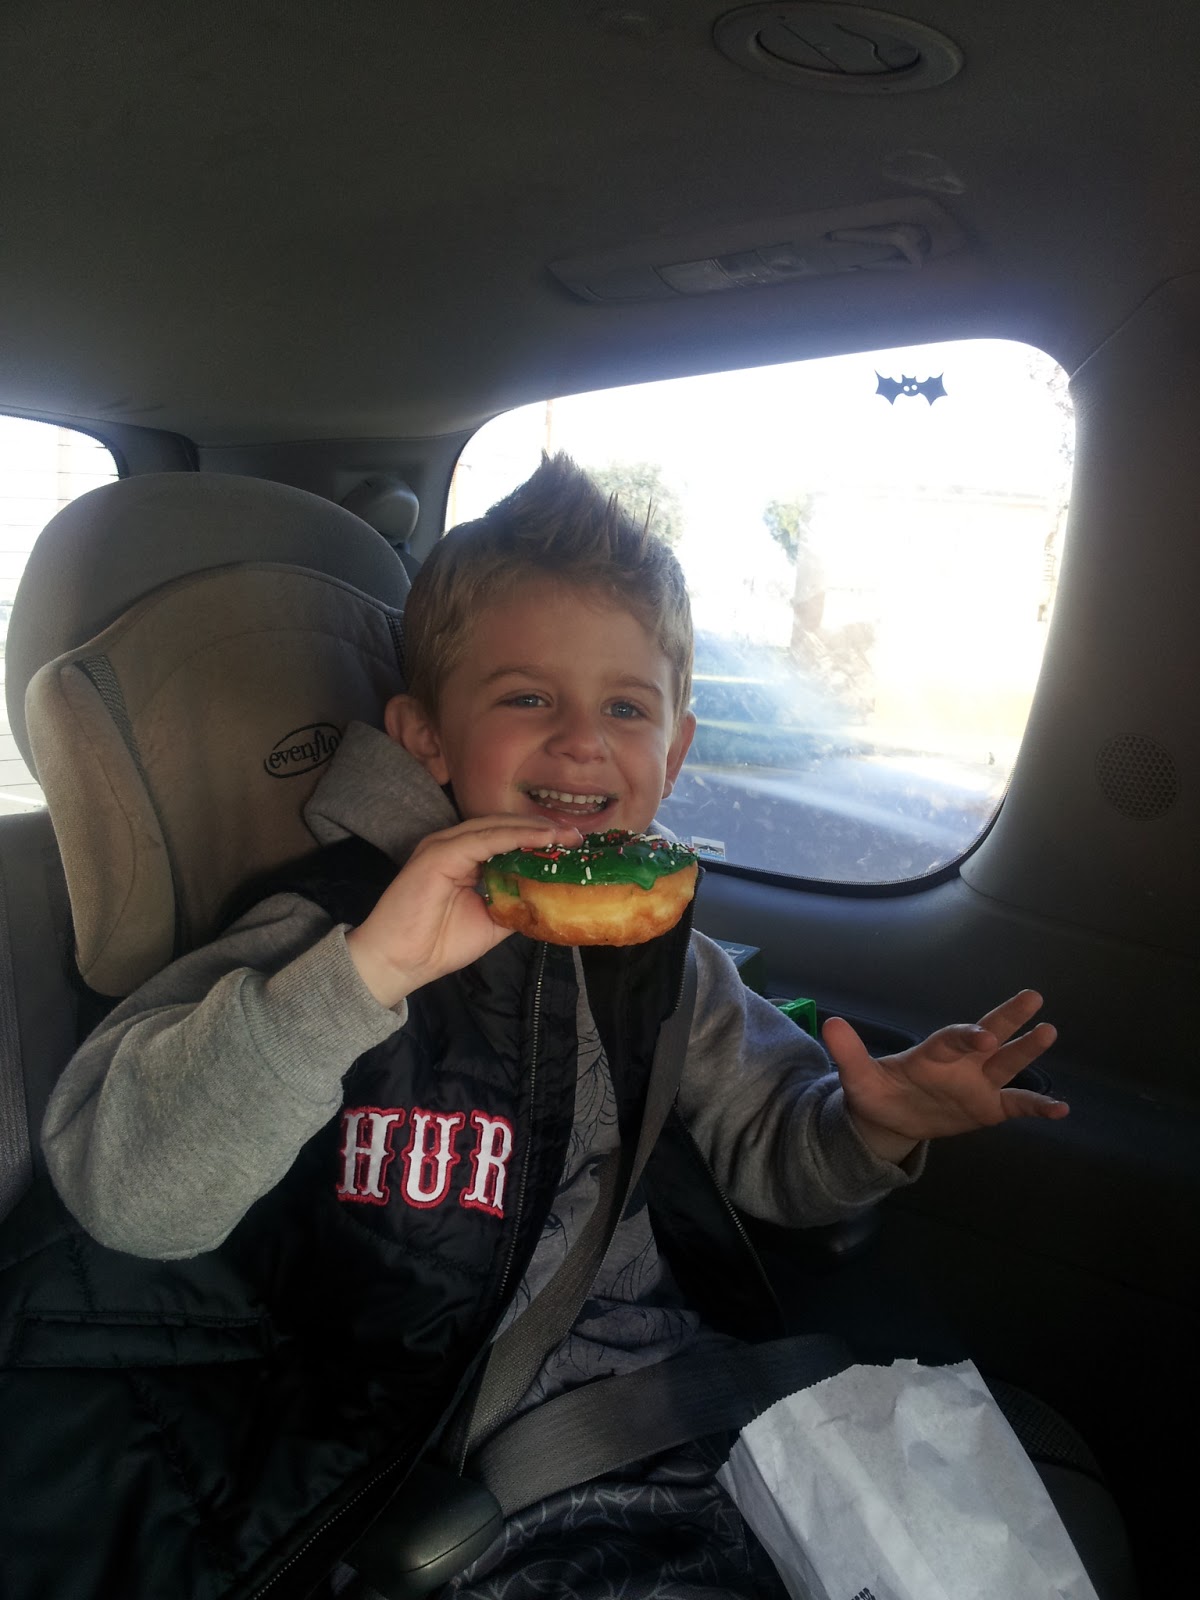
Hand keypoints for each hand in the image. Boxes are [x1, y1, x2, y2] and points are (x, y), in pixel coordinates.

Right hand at [345, 816, 581, 1006]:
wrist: (400, 962)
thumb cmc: (438, 944)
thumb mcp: (492, 921)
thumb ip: (516, 903)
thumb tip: (550, 897)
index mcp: (463, 857)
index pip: (506, 837)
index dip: (540, 838)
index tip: (574, 845)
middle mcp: (454, 844)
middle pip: (505, 826)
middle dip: (544, 830)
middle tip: (579, 836)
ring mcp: (445, 845)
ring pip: (497, 827)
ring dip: (535, 830)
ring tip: (567, 836)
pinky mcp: (439, 853)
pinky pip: (484, 839)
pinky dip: (516, 837)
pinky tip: (542, 840)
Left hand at [822, 990, 1064, 1164]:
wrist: (888, 1120)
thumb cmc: (876, 1092)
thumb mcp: (857, 1077)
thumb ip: (849, 1052)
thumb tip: (829, 1023)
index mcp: (932, 1054)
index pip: (953, 1039)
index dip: (967, 1035)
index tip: (983, 1036)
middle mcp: (961, 1062)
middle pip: (989, 1035)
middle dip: (1009, 1017)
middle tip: (1033, 997)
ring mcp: (978, 1083)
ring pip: (1007, 1063)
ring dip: (1028, 1050)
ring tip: (1049, 1031)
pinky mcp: (988, 1107)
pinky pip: (1017, 1105)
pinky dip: (1039, 1106)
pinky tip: (1062, 1109)